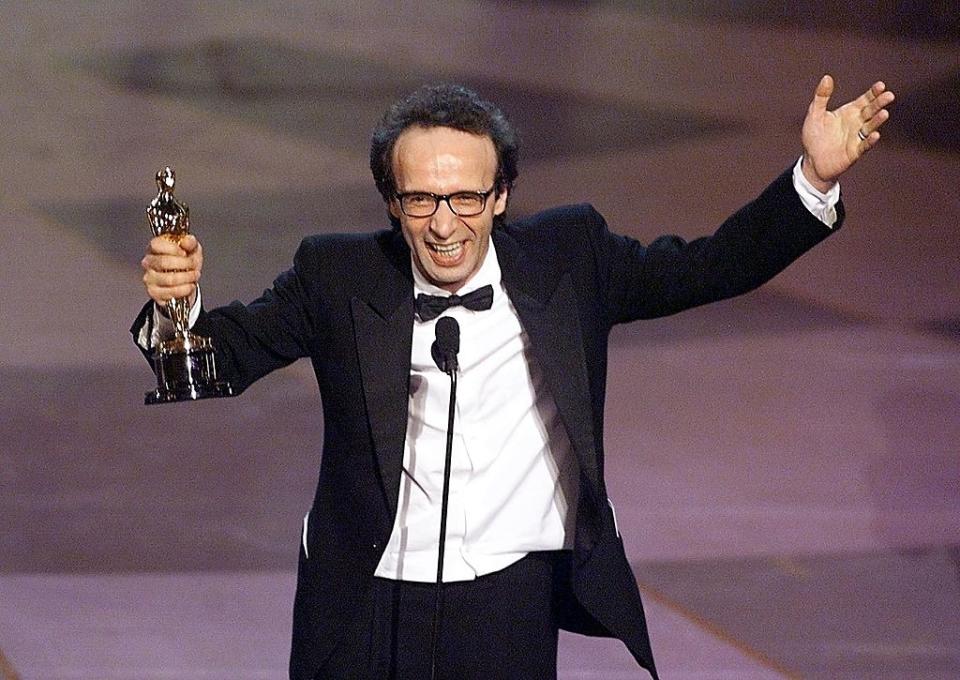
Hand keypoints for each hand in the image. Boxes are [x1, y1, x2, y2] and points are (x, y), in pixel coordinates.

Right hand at [141, 233, 202, 306]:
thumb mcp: (192, 249)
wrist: (186, 282)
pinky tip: (189, 286)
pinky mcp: (154, 293)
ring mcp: (149, 278)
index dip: (173, 249)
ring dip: (187, 278)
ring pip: (168, 279)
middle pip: (163, 262)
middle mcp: (149, 262)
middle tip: (193, 265)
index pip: (156, 245)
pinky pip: (170, 292)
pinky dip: (184, 289)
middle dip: (184, 264)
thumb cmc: (186, 263)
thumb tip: (187, 240)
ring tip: (194, 275)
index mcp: (155, 248)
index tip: (185, 253)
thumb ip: (190, 242)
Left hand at [801, 75, 894, 191]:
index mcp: (849, 112)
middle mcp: (856, 123)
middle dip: (879, 104)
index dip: (873, 93)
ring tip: (884, 113)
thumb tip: (827, 77)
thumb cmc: (814, 137)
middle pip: (871, 111)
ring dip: (877, 121)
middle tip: (889, 96)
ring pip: (870, 127)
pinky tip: (875, 135)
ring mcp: (856, 138)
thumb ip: (821, 97)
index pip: (865, 100)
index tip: (881, 85)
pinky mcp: (854, 152)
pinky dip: (870, 140)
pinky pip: (864, 145)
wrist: (811, 161)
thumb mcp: (814, 114)